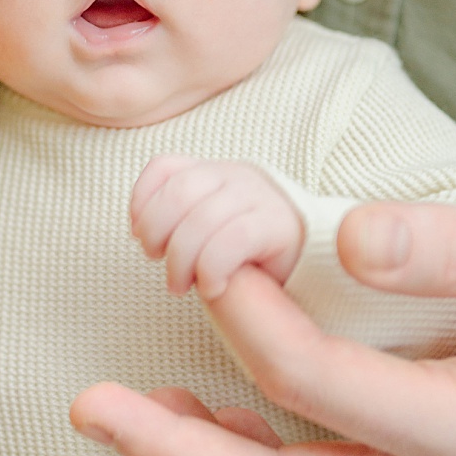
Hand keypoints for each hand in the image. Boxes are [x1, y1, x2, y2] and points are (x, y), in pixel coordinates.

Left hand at [129, 155, 304, 297]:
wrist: (316, 270)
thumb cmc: (250, 258)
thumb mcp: (209, 231)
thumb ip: (179, 221)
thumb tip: (142, 231)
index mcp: (217, 173)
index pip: (166, 167)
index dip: (142, 200)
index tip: (139, 235)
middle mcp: (239, 177)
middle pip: (179, 192)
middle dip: (155, 232)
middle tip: (160, 264)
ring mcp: (262, 198)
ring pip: (201, 219)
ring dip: (180, 261)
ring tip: (181, 286)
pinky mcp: (280, 226)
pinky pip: (230, 241)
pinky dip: (211, 269)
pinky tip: (213, 288)